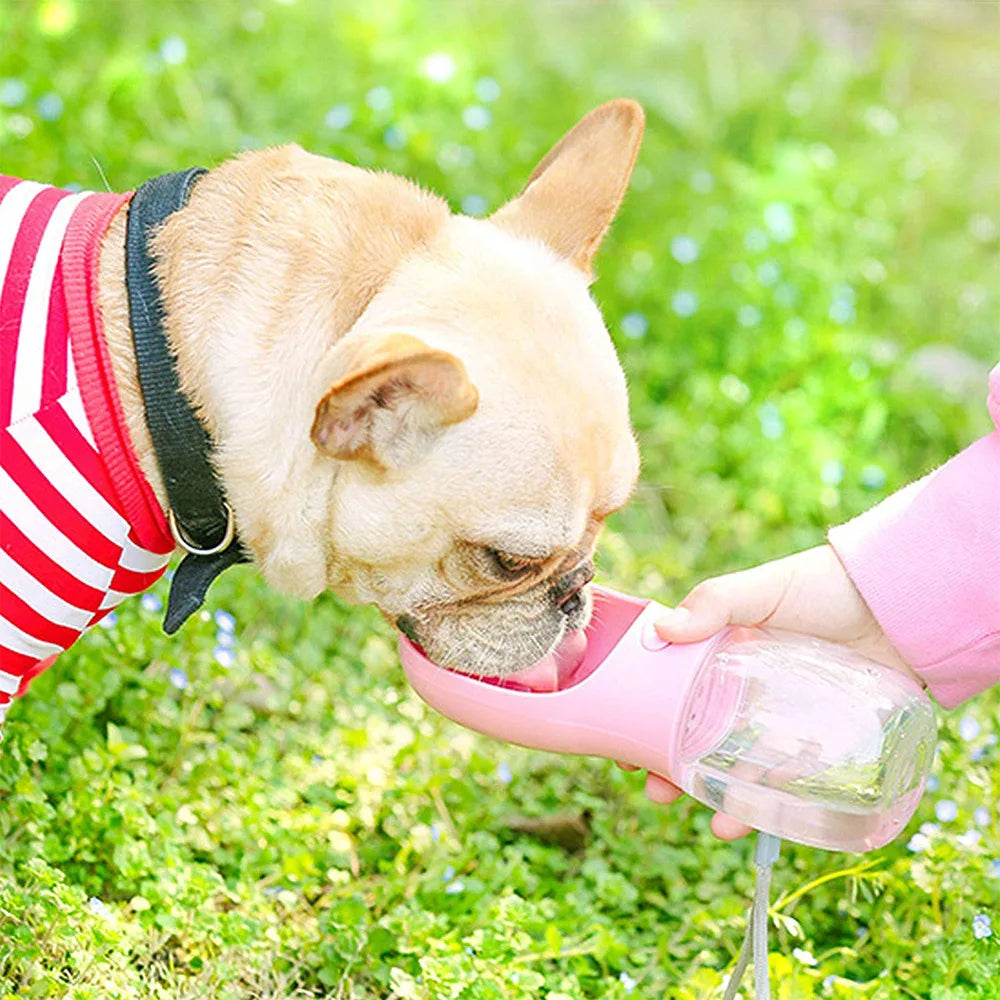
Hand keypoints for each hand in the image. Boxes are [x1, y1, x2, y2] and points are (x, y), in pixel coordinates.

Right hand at [638, 544, 919, 839]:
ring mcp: (779, 720)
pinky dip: (768, 807)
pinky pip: (787, 780)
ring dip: (717, 798)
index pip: (668, 694)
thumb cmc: (822, 587)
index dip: (642, 722)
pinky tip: (750, 824)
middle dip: (671, 770)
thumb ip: (715, 604)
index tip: (624, 749)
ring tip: (710, 822)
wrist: (899, 605)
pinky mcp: (819, 741)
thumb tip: (661, 630)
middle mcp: (743, 692)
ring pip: (737, 766)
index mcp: (719, 656)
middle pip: (696, 737)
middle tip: (655, 791)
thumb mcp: (762, 591)